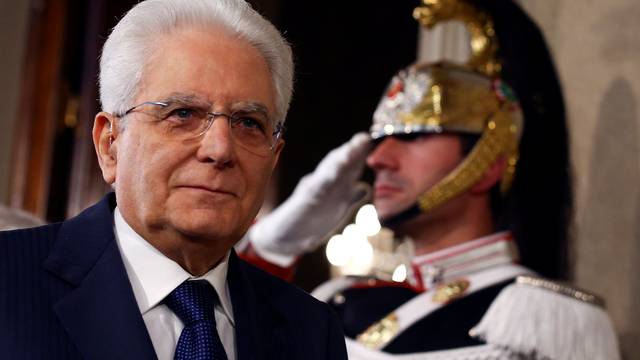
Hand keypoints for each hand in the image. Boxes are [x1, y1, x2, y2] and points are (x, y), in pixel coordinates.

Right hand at [246, 132, 371, 265]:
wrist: (284, 238)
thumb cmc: (310, 221)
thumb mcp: (333, 208)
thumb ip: (349, 197)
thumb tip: (364, 187)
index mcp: (333, 185)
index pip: (348, 167)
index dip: (359, 154)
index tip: (369, 139)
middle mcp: (322, 184)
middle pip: (338, 164)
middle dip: (350, 151)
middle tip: (363, 138)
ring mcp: (311, 192)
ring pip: (326, 174)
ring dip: (337, 162)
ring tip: (349, 151)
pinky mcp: (302, 203)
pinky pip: (312, 192)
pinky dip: (321, 183)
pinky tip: (329, 176)